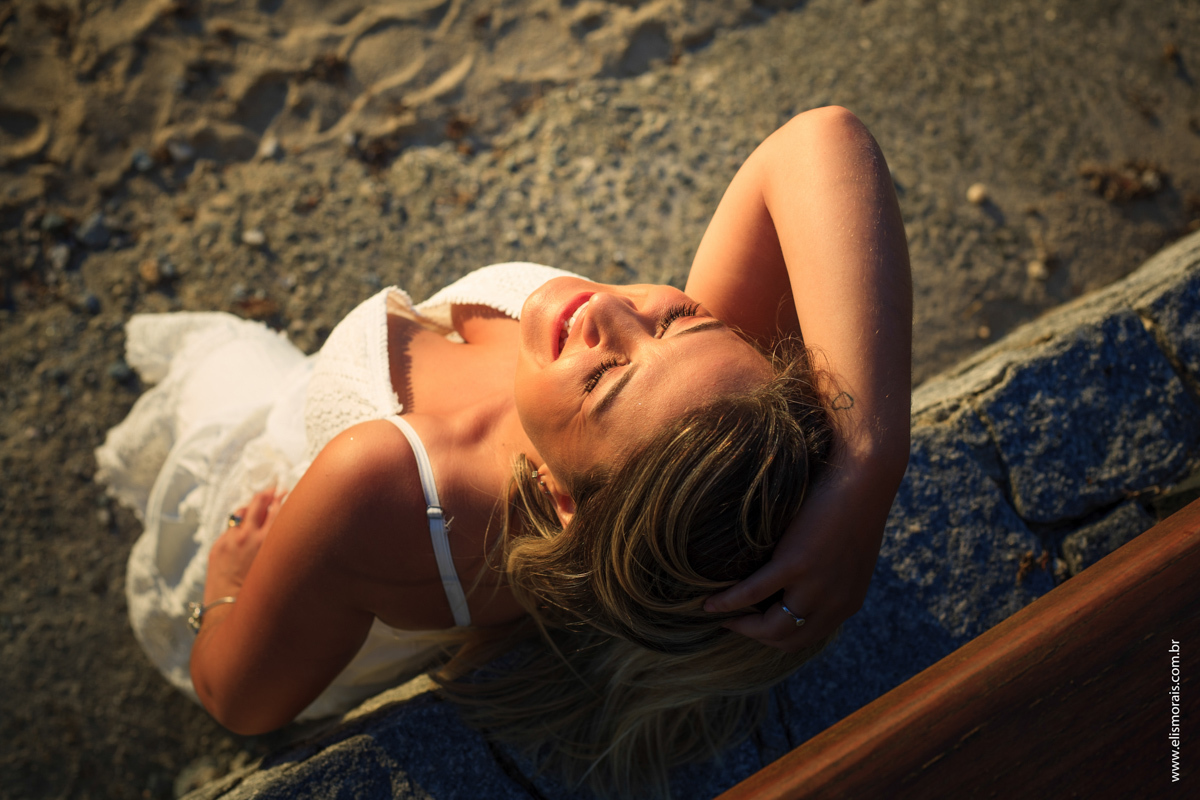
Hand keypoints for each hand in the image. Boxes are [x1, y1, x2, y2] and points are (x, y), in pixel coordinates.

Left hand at [205, 488, 285, 602]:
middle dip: (268, 493)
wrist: (230, 610)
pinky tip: (244, 529)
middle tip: (275, 489)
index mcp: (269, 541)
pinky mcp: (218, 546)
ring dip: (252, 507)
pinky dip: (239, 526)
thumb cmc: (260, 593)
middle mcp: (249, 536)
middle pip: (259, 502)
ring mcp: (231, 539)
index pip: (278, 508)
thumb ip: (280, 545)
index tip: (286, 492)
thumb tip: (284, 528)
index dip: (283, 497)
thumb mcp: (277, 566)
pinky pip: (230, 529)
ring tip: (259, 504)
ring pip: (242, 512)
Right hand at [704, 459, 898, 651]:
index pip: (805, 637)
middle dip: (755, 636)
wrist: (862, 478)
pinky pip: (753, 592)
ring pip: (771, 628)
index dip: (774, 636)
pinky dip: (728, 602)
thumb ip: (829, 576)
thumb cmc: (854, 506)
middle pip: (786, 640)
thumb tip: (800, 583)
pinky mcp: (795, 564)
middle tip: (730, 623)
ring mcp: (815, 586)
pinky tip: (711, 602)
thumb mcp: (847, 555)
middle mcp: (834, 603)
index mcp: (847, 603)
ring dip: (741, 626)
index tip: (752, 624)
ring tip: (718, 614)